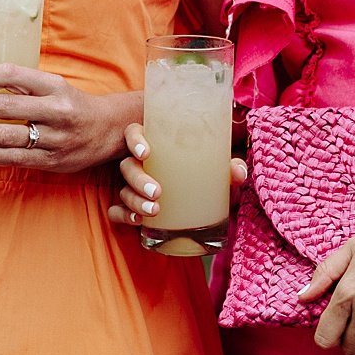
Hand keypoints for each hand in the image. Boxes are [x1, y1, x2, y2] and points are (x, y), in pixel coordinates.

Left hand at [0, 64, 133, 172]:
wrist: (109, 130)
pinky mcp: (52, 161)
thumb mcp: (53, 87)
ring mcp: (56, 138)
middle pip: (4, 108)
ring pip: (6, 136)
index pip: (10, 75)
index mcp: (55, 86)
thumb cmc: (72, 105)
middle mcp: (57, 111)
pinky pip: (14, 159)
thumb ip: (21, 86)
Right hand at [107, 123, 247, 226]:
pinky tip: (137, 221)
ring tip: (154, 210)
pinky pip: (116, 211)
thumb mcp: (214, 168)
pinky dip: (123, 215)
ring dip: (135, 201)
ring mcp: (131, 186)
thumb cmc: (202, 173)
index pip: (133, 133)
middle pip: (127, 166)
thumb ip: (227, 167)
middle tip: (158, 192)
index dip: (135, 140)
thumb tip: (238, 173)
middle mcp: (139, 163)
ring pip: (123, 190)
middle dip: (139, 180)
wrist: (198, 198)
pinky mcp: (128, 206)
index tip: (146, 153)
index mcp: (155, 145)